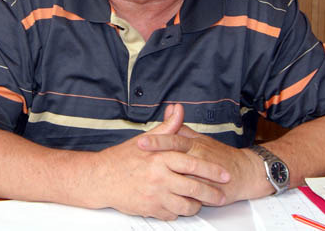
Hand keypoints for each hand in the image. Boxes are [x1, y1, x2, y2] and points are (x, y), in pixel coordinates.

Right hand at [89, 104, 229, 219]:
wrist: (100, 178)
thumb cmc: (122, 159)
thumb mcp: (146, 139)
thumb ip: (167, 127)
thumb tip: (178, 110)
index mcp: (161, 158)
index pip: (194, 165)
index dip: (212, 170)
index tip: (224, 175)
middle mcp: (159, 177)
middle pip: (194, 188)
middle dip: (212, 193)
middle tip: (221, 195)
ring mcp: (155, 195)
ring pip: (186, 205)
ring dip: (196, 205)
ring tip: (201, 202)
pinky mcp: (150, 209)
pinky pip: (172, 214)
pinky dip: (179, 212)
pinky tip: (181, 206)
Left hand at [136, 107, 262, 204]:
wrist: (245, 172)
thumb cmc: (220, 155)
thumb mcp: (201, 139)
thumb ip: (183, 128)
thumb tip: (171, 112)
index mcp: (195, 144)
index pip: (174, 139)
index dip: (157, 140)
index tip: (141, 141)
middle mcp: (198, 157)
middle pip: (175, 154)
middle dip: (157, 152)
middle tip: (140, 149)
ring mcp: (203, 174)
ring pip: (182, 176)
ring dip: (167, 176)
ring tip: (150, 178)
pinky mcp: (208, 191)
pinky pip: (192, 194)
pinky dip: (179, 196)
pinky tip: (165, 196)